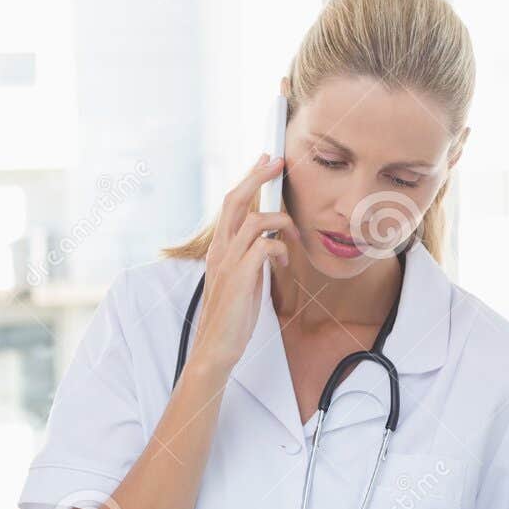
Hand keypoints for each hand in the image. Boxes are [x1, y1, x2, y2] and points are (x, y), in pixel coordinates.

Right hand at [183, 154, 298, 375]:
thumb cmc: (231, 316)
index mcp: (219, 248)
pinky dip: (281, 249)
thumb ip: (250, 258)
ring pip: (256, 219)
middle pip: (236, 199)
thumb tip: (269, 243)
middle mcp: (221, 249)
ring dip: (281, 221)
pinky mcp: (242, 276)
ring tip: (292, 233)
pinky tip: (285, 263)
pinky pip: (266, 246)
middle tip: (277, 161)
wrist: (216, 346)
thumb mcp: (241, 280)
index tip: (264, 162)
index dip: (248, 179)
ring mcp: (229, 261)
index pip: (231, 203)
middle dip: (258, 176)